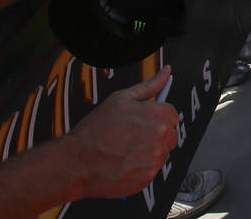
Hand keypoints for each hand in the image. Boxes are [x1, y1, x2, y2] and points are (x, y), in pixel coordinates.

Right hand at [66, 66, 177, 198]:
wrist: (78, 162)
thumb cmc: (95, 131)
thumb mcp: (121, 98)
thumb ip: (149, 86)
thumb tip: (165, 73)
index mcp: (156, 115)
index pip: (172, 114)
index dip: (157, 116)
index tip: (146, 121)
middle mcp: (159, 137)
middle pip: (170, 134)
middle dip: (156, 133)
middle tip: (133, 135)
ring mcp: (154, 159)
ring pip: (162, 153)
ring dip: (150, 151)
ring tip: (127, 149)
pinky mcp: (148, 177)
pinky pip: (152, 169)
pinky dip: (142, 167)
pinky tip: (125, 162)